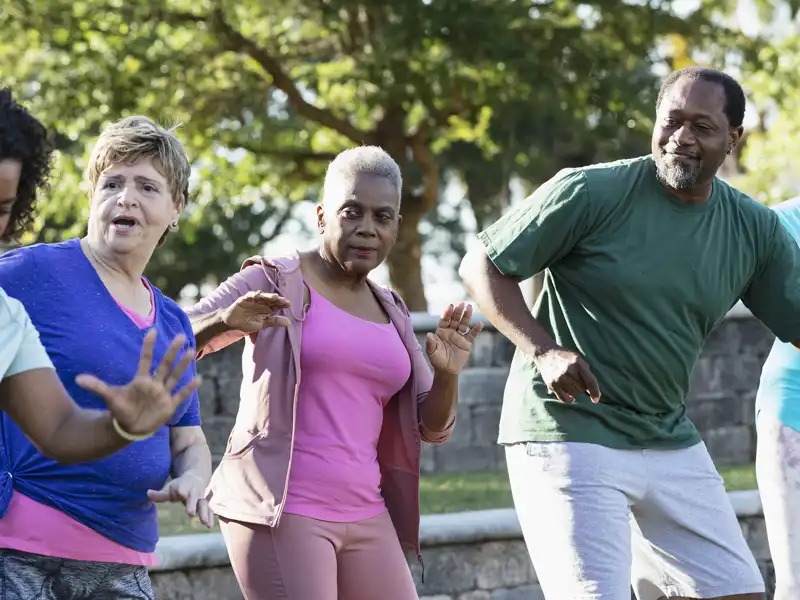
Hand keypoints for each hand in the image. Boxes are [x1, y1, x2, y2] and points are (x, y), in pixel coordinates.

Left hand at [75, 329, 200, 436]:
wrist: (130, 427)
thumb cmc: (121, 409)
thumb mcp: (109, 397)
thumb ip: (97, 387)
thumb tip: (77, 379)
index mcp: (141, 379)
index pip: (145, 359)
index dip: (148, 346)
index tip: (151, 331)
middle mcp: (154, 383)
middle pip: (165, 364)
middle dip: (172, 351)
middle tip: (180, 336)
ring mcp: (163, 394)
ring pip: (174, 376)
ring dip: (182, 365)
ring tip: (190, 352)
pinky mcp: (169, 405)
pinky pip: (180, 395)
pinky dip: (188, 389)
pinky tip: (198, 379)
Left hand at [147, 472, 213, 527]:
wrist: (195, 478)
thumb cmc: (179, 486)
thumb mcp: (169, 488)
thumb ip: (160, 494)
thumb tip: (147, 493)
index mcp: (184, 486)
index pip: (183, 488)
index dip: (182, 490)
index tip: (181, 493)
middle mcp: (194, 492)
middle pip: (194, 498)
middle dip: (193, 504)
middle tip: (191, 513)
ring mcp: (201, 498)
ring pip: (204, 505)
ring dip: (204, 513)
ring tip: (204, 523)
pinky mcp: (205, 503)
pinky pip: (209, 510)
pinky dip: (210, 517)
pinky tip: (209, 526)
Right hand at [222, 291, 291, 332]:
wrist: (232, 323)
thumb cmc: (248, 323)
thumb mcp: (262, 324)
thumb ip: (274, 322)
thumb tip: (289, 322)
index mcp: (267, 309)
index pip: (276, 305)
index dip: (282, 304)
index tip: (289, 304)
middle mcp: (261, 303)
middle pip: (271, 300)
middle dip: (277, 300)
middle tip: (284, 300)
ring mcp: (253, 300)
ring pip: (262, 296)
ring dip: (268, 296)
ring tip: (275, 297)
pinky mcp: (244, 299)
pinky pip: (250, 296)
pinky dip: (254, 295)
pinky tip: (259, 294)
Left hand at [426, 303, 484, 374]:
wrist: (447, 370)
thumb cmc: (437, 360)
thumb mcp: (432, 352)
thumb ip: (431, 343)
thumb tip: (429, 335)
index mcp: (442, 332)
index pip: (445, 320)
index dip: (447, 313)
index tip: (450, 306)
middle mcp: (451, 331)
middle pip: (455, 319)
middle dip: (458, 312)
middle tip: (462, 303)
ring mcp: (459, 336)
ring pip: (464, 324)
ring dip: (467, 316)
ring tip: (470, 307)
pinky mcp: (467, 343)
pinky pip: (472, 335)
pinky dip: (476, 329)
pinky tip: (480, 323)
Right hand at [534, 347, 600, 403]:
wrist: (545, 353)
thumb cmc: (565, 357)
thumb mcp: (578, 359)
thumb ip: (586, 373)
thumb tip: (590, 391)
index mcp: (578, 363)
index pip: (590, 381)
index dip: (595, 392)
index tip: (596, 400)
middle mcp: (569, 371)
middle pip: (582, 388)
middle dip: (582, 386)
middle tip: (576, 379)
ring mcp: (559, 378)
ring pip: (574, 393)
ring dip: (574, 390)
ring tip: (569, 382)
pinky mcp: (552, 384)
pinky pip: (564, 398)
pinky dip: (568, 399)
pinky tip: (570, 396)